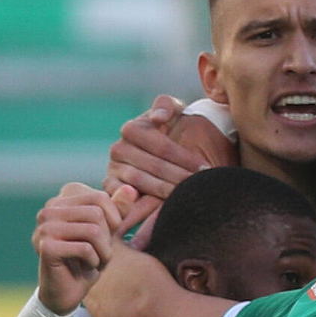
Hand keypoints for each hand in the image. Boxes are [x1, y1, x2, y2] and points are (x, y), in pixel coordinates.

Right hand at [33, 182, 125, 313]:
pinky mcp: (46, 247)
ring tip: (95, 260)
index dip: (113, 220)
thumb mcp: (109, 230)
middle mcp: (49, 208)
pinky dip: (94, 261)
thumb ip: (118, 209)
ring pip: (93, 230)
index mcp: (63, 199)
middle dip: (107, 238)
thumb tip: (130, 188)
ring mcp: (44, 227)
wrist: (69, 290)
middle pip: (97, 214)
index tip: (104, 237)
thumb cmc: (89, 257)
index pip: (101, 197)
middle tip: (99, 252)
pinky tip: (85, 268)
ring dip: (103, 252)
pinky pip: (85, 249)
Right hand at [105, 95, 233, 216]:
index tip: (205, 168)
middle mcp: (118, 148)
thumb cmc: (173, 130)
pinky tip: (156, 210)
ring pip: (140, 182)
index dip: (184, 157)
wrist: (162, 151)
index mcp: (132, 129)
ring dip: (165, 191)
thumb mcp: (173, 112)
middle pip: (152, 166)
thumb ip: (167, 106)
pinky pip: (121, 198)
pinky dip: (136, 204)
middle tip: (199, 186)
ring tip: (186, 197)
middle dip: (178, 176)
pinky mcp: (110, 188)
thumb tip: (158, 118)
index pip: (161, 146)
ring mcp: (113, 169)